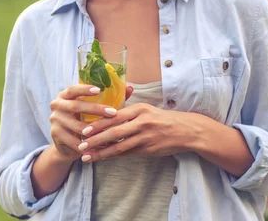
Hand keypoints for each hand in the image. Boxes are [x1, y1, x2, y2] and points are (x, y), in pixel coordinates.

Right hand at [49, 84, 133, 159]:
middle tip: (113, 113)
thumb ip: (111, 98)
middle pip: (76, 106)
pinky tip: (99, 146)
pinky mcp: (55, 135)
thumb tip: (130, 88)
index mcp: (66, 95)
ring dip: (93, 130)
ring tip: (109, 131)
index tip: (99, 90)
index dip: (84, 89)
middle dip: (96, 110)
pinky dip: (87, 144)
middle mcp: (57, 105)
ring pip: (75, 125)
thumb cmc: (86, 118)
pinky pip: (73, 140)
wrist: (68, 142)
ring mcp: (55, 120)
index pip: (73, 89)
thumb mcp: (96, 107)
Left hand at [77, 104, 196, 162]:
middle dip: (95, 139)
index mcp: (141, 109)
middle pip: (114, 131)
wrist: (186, 130)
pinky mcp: (149, 149)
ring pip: (119, 145)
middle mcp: (143, 122)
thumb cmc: (164, 119)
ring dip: (101, 152)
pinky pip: (127, 153)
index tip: (84, 129)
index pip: (115, 116)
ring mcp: (146, 136)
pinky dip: (113, 156)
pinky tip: (103, 158)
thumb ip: (130, 112)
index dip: (98, 124)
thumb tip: (108, 116)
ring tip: (87, 156)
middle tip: (80, 145)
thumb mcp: (149, 110)